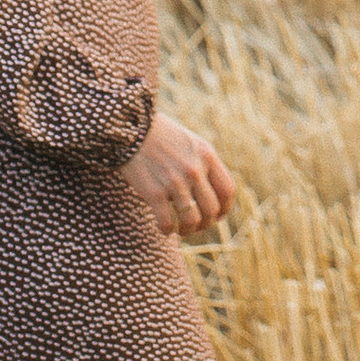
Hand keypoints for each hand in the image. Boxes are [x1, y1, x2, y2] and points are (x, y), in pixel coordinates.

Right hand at [130, 110, 236, 240]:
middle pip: (212, 210)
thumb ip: (204, 164)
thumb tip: (214, 192)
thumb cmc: (161, 136)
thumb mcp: (192, 143)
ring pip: (192, 220)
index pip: (227, 191)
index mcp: (207, 156)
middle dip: (206, 223)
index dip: (225, 209)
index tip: (217, 215)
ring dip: (189, 231)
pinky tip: (164, 229)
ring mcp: (175, 182)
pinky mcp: (154, 192)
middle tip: (197, 226)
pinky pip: (167, 222)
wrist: (131, 130)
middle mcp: (195, 171)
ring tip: (182, 230)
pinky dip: (167, 230)